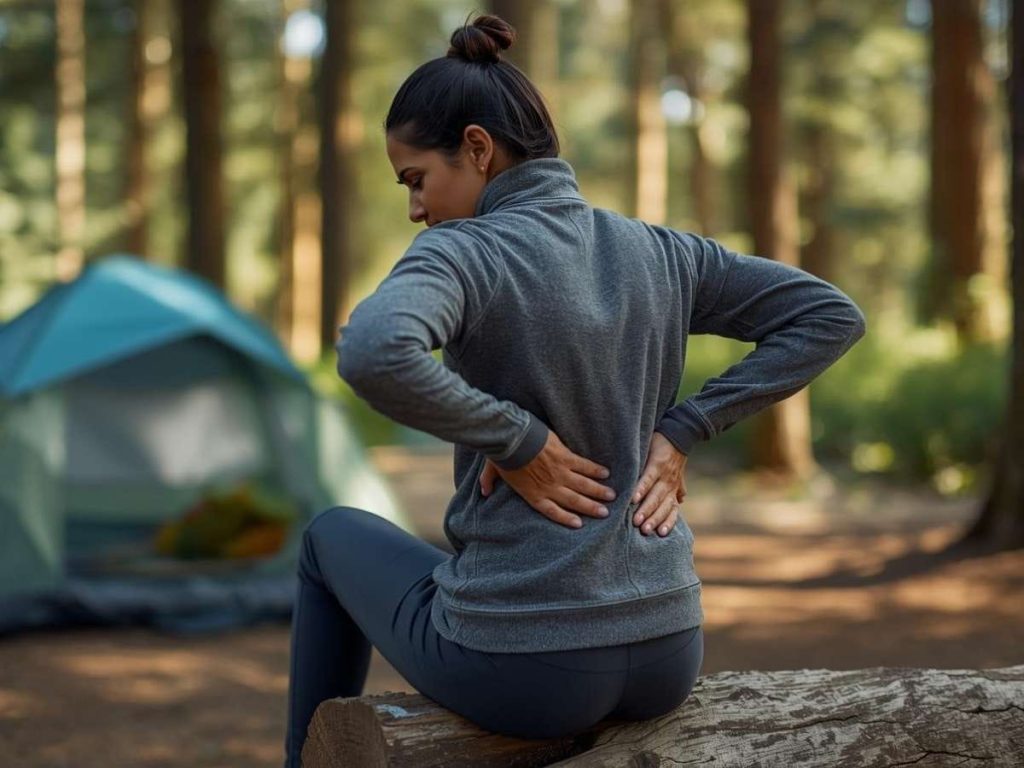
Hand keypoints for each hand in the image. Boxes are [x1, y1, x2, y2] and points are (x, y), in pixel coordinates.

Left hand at [479, 430, 615, 528]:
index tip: (579, 524)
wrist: (512, 440)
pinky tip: (605, 473)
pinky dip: (595, 470)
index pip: (553, 511)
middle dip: (591, 508)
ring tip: (612, 496)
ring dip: (598, 491)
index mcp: (532, 494)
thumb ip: (489, 482)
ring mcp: (559, 473)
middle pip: (574, 501)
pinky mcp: (565, 458)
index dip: (566, 518)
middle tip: (605, 513)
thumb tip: (483, 492)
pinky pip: (584, 466)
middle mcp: (549, 487)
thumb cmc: (501, 456)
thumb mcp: (492, 471)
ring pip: (583, 485)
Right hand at [631, 431, 686, 536]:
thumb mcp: (678, 473)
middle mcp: (670, 485)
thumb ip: (678, 487)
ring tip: (636, 520)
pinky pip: (648, 479)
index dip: (667, 522)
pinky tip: (633, 498)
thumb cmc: (673, 455)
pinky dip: (641, 489)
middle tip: (644, 531)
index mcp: (673, 489)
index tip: (659, 534)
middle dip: (653, 519)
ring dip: (646, 509)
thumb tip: (680, 501)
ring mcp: (664, 475)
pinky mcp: (656, 464)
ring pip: (655, 496)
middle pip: (662, 506)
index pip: (671, 510)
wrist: (679, 433)